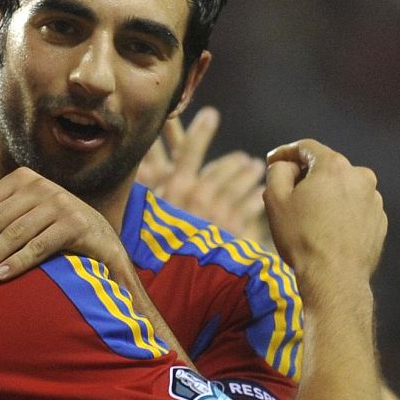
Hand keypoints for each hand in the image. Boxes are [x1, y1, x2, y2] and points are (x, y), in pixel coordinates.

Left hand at [0, 167, 128, 281]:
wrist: (99, 239)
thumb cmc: (46, 225)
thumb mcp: (9, 211)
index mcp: (20, 180)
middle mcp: (39, 187)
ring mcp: (60, 203)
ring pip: (14, 233)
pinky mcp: (76, 224)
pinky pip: (41, 245)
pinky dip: (19, 261)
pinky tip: (0, 277)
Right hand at [137, 107, 267, 239]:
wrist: (172, 285)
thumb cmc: (150, 249)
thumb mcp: (142, 217)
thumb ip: (148, 194)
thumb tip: (141, 174)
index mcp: (175, 189)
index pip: (189, 152)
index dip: (199, 132)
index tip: (210, 115)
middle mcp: (198, 197)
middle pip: (219, 170)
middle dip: (232, 163)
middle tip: (245, 159)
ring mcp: (217, 213)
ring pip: (237, 187)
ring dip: (246, 176)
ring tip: (255, 169)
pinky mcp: (230, 231)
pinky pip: (247, 210)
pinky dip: (254, 200)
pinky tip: (259, 195)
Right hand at [262, 140, 384, 288]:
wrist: (335, 278)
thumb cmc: (302, 238)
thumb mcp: (275, 200)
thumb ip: (277, 172)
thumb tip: (285, 165)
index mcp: (334, 166)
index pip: (306, 147)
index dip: (285, 152)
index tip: (272, 160)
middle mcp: (360, 176)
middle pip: (327, 167)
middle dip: (306, 176)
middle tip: (287, 194)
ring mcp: (374, 199)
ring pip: (343, 189)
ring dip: (326, 196)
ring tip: (309, 219)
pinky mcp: (379, 221)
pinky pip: (355, 208)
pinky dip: (341, 213)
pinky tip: (327, 231)